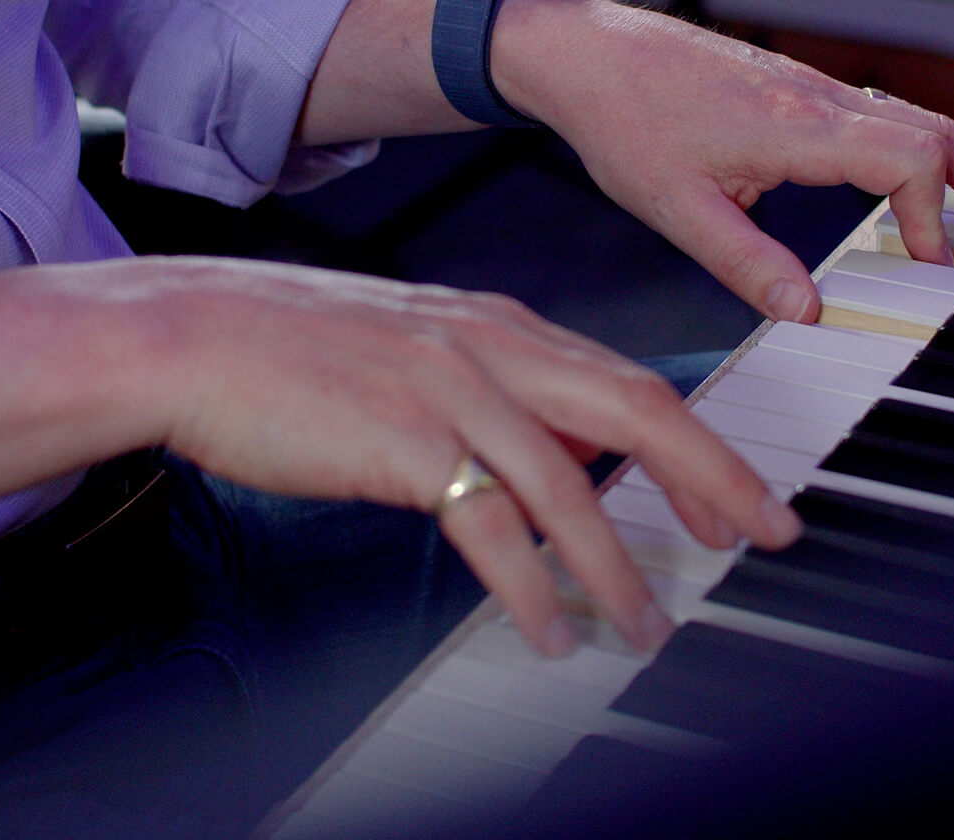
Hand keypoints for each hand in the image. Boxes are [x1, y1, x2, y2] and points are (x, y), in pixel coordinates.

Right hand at [0, 258, 802, 656]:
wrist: (190, 335)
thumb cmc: (292, 347)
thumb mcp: (416, 348)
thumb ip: (496, 393)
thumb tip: (563, 460)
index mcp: (500, 324)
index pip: (628, 381)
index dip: (697, 444)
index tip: (740, 496)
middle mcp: (491, 348)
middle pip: (636, 411)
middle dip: (713, 479)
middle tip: (763, 536)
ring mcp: (449, 390)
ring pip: (572, 485)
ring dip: (620, 565)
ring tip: (647, 625)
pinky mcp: (402, 444)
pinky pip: (491, 529)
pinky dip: (533, 587)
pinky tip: (551, 629)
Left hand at [493, 0, 953, 322]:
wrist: (587, 53)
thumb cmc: (625, 121)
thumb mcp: (676, 209)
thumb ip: (744, 263)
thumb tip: (807, 314)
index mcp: (801, 128)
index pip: (909, 161)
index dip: (932, 215)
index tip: (930, 265)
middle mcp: (821, 101)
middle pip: (939, 134)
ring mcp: (815, 93)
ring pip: (918, 123)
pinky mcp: (800, 94)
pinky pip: (886, 119)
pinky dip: (929, 151)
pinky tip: (935, 178)